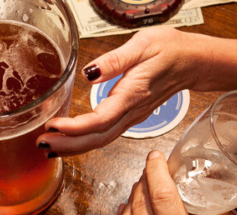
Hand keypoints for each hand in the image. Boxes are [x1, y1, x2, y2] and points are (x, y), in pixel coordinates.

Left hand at [37, 27, 210, 154]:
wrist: (195, 62)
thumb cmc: (171, 49)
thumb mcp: (142, 45)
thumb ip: (114, 61)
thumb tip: (89, 73)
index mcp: (132, 95)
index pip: (99, 120)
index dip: (74, 128)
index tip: (53, 125)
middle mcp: (131, 112)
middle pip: (97, 139)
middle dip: (68, 145)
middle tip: (41, 144)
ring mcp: (131, 118)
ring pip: (100, 141)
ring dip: (73, 147)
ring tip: (48, 146)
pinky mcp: (130, 117)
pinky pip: (105, 135)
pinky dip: (85, 142)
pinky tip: (69, 140)